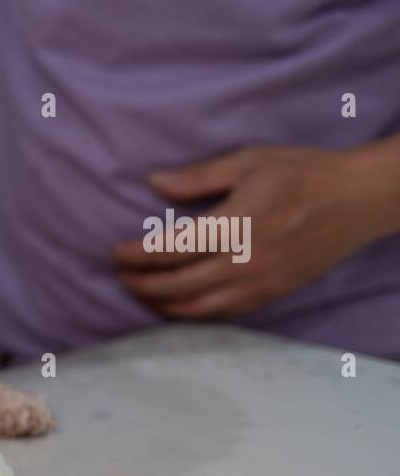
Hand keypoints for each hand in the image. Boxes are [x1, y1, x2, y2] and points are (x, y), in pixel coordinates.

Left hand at [112, 142, 399, 318]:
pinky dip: (194, 314)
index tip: (115, 253)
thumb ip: (199, 177)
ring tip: (141, 294)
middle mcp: (243, 262)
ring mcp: (259, 284)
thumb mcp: (249, 162)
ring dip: (162, 305)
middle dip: (141, 284)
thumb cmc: (304, 173)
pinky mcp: (271, 294)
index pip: (169, 249)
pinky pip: (223, 314)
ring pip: (197, 308)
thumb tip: (155, 182)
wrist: (359, 199)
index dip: (136, 255)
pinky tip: (178, 306)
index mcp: (234, 226)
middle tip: (120, 277)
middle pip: (176, 285)